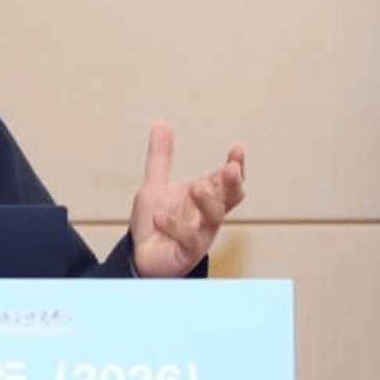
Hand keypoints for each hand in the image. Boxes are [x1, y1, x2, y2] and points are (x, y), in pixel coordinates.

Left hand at [128, 120, 246, 277]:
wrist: (142, 256)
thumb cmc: (156, 221)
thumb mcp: (156, 185)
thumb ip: (161, 157)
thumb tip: (162, 123)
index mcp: (206, 197)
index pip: (227, 180)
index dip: (235, 165)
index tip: (238, 148)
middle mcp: (207, 215)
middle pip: (230, 198)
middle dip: (233, 183)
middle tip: (231, 168)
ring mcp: (200, 235)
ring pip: (214, 219)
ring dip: (208, 202)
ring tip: (197, 186)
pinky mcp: (186, 253)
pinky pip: (187, 241)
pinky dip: (174, 227)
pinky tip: (160, 217)